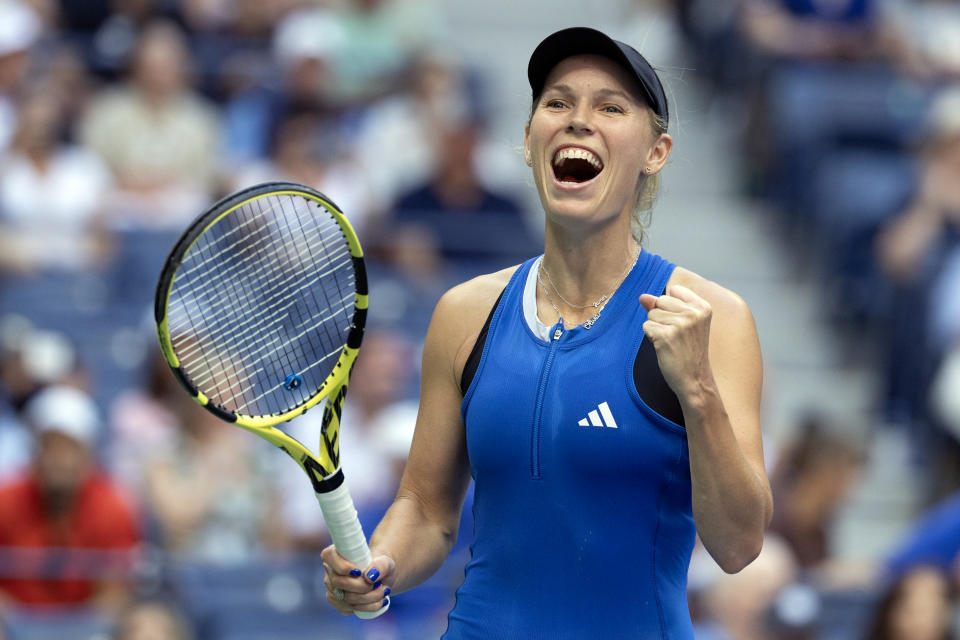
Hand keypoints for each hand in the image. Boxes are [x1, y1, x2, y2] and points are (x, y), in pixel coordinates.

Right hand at [321, 545, 393, 614]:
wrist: (380, 579)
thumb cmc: (380, 566)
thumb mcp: (385, 562)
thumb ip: (380, 565)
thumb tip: (369, 577)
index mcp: (336, 554)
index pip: (329, 556)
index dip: (342, 566)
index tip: (359, 571)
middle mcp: (330, 572)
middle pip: (339, 583)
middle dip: (363, 586)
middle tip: (378, 584)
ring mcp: (332, 590)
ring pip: (347, 599)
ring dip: (370, 597)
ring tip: (383, 591)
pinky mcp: (339, 604)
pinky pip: (351, 609)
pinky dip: (368, 607)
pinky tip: (379, 600)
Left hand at [638, 284, 713, 399]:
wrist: (695, 379)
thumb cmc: (688, 351)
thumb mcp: (683, 324)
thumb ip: (663, 306)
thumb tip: (643, 297)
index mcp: (703, 307)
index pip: (674, 290)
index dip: (671, 307)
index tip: (682, 324)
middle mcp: (694, 313)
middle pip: (660, 301)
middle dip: (661, 317)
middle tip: (676, 336)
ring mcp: (681, 324)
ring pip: (651, 314)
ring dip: (656, 329)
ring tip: (672, 342)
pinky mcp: (667, 336)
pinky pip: (647, 327)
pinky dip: (652, 338)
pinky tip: (665, 348)